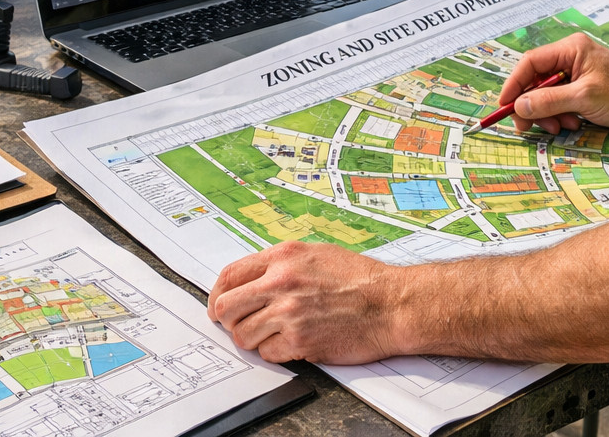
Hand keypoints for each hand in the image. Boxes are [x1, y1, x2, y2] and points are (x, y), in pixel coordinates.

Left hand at [207, 242, 403, 364]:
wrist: (390, 304)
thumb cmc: (361, 280)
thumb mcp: (318, 254)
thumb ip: (282, 264)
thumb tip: (252, 279)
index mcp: (284, 257)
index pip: (229, 275)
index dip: (217, 294)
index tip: (219, 304)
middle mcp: (282, 282)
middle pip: (226, 307)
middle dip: (228, 320)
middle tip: (239, 324)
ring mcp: (289, 313)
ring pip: (243, 335)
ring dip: (253, 338)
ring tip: (272, 334)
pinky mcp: (300, 341)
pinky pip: (267, 353)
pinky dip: (275, 352)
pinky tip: (292, 343)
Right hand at [498, 33, 608, 134]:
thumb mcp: (583, 97)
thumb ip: (549, 100)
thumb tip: (519, 106)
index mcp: (569, 49)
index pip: (530, 63)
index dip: (514, 84)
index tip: (504, 106)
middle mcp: (569, 57)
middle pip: (535, 81)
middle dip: (533, 105)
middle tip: (530, 126)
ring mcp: (575, 73)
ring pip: (545, 95)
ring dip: (549, 114)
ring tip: (563, 126)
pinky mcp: (580, 88)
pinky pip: (558, 102)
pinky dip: (560, 115)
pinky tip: (573, 123)